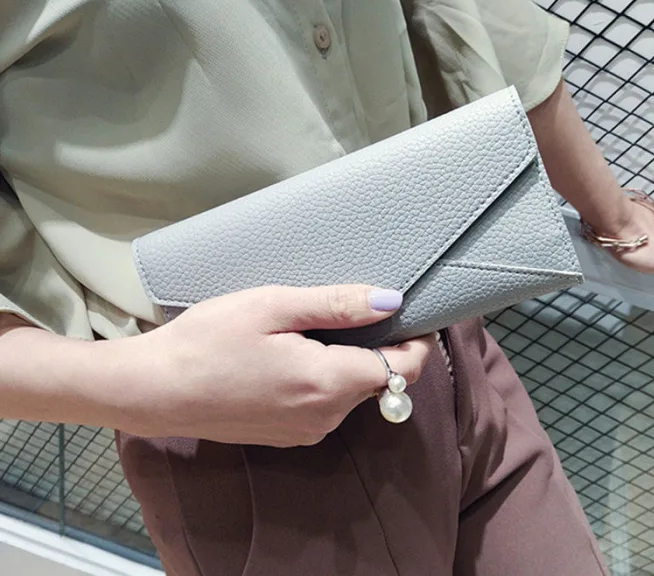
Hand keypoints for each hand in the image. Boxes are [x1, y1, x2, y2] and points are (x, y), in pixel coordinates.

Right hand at [126, 285, 433, 446]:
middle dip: (380, 345)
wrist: (154, 389)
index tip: (410, 311)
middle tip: (350, 306)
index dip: (416, 340)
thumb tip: (392, 300)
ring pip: (353, 392)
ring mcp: (306, 431)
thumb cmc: (210, 339)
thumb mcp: (274, 306)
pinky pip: (327, 405)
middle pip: (381, 381)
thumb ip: (337, 305)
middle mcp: (326, 416)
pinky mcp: (287, 435)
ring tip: (313, 327)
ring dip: (349, 361)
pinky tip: (294, 354)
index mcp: (329, 383)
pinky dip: (327, 378)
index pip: (404, 369)